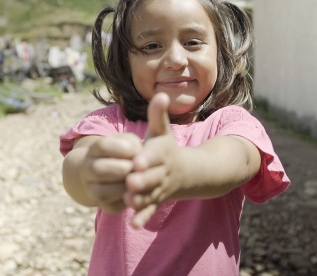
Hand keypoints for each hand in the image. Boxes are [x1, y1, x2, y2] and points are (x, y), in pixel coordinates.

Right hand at [80, 133, 141, 212]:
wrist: (105, 173)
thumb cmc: (122, 153)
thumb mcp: (126, 142)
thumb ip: (132, 145)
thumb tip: (140, 161)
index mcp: (93, 150)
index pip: (103, 146)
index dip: (122, 148)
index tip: (136, 149)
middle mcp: (87, 170)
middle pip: (99, 169)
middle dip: (123, 169)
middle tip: (138, 167)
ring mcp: (91, 190)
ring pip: (104, 193)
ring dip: (126, 187)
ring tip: (141, 180)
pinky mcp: (105, 206)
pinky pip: (116, 206)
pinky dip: (130, 200)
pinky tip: (140, 191)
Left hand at [124, 93, 184, 227]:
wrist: (187, 173)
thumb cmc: (166, 148)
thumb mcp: (162, 131)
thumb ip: (158, 114)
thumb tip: (160, 93)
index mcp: (163, 153)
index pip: (155, 155)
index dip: (147, 158)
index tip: (137, 160)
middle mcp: (163, 172)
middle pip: (153, 177)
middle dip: (142, 180)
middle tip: (130, 182)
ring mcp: (161, 188)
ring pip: (151, 194)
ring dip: (141, 199)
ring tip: (129, 201)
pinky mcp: (157, 200)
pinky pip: (151, 209)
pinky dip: (143, 217)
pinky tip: (134, 223)